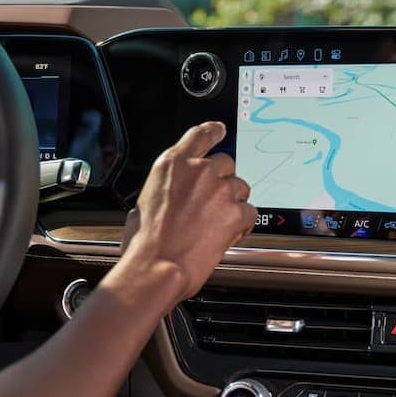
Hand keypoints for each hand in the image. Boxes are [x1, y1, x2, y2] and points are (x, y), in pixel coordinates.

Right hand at [121, 121, 255, 299]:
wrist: (157, 266)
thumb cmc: (146, 242)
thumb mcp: (145, 201)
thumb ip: (168, 187)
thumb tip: (175, 194)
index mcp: (173, 164)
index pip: (201, 135)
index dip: (214, 131)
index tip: (220, 130)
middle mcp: (199, 172)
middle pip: (226, 164)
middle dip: (222, 182)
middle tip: (212, 203)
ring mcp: (220, 191)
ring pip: (241, 188)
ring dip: (233, 203)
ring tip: (216, 224)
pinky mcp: (235, 213)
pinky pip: (250, 212)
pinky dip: (243, 223)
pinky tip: (228, 234)